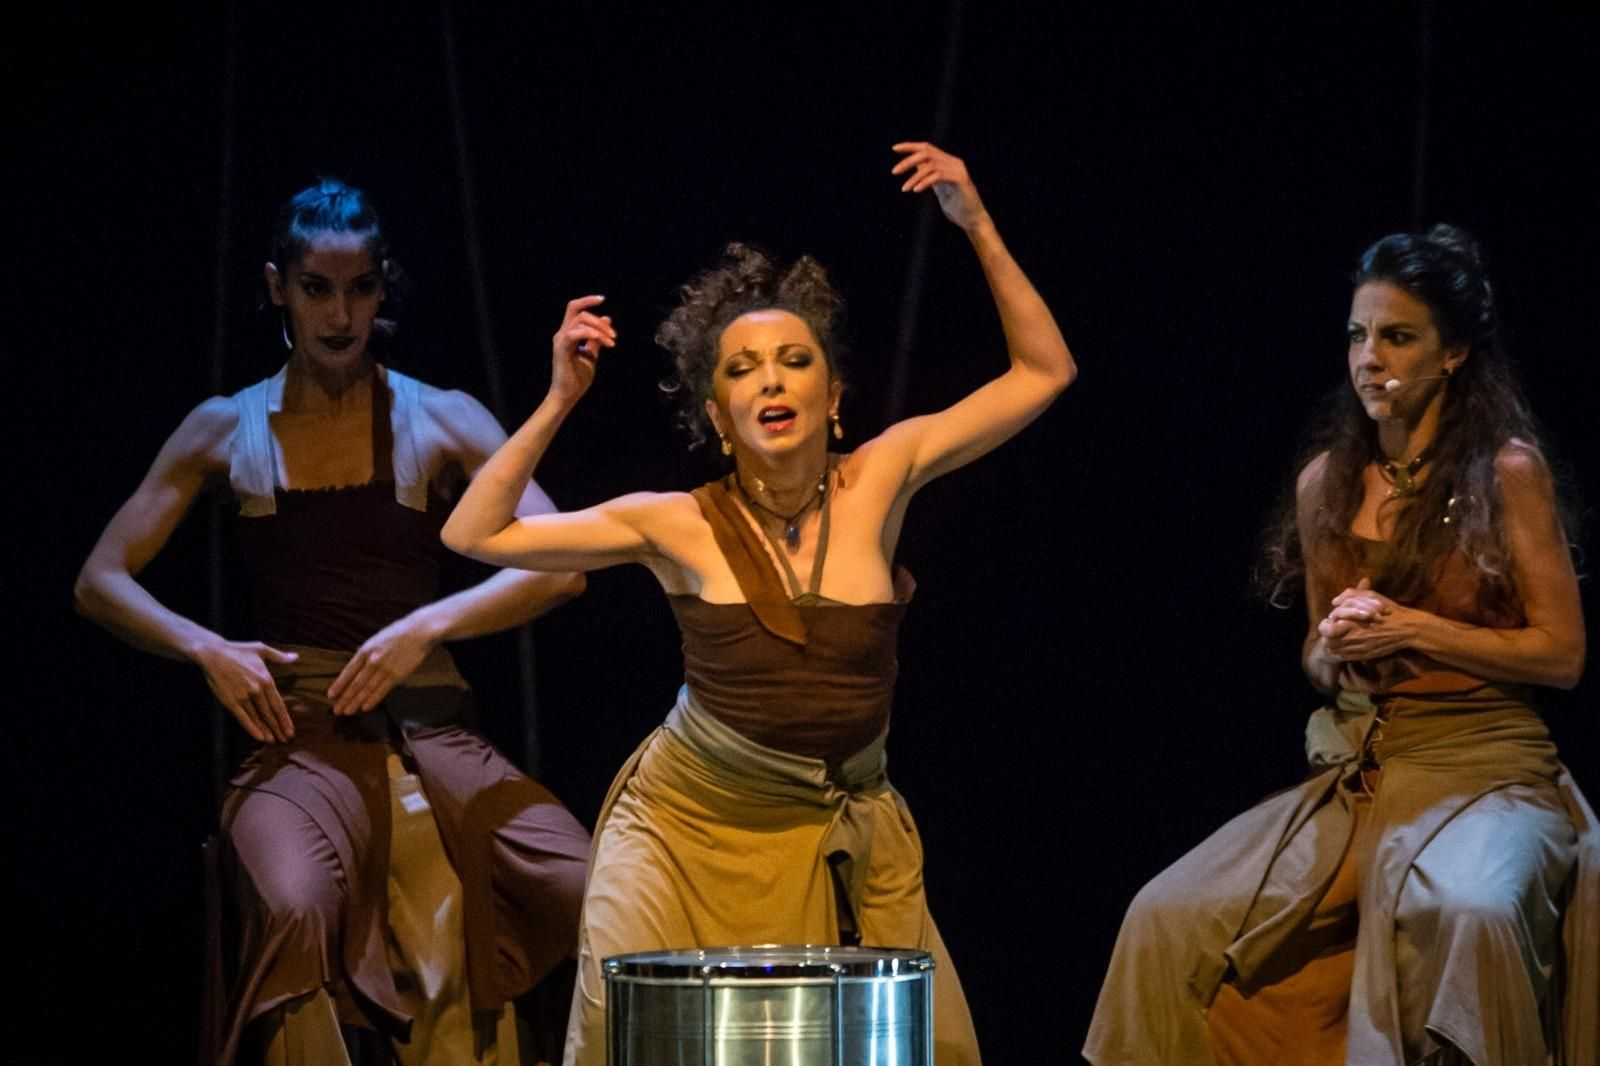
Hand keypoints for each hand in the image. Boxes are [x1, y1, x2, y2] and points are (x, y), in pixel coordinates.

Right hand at [193, 639, 298, 742]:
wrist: (213, 654)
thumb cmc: (238, 650)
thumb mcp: (261, 649)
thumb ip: (279, 656)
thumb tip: (296, 657)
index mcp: (266, 679)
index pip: (278, 704)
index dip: (285, 719)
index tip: (291, 730)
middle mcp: (257, 690)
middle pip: (270, 714)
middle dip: (279, 728)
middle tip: (286, 740)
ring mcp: (243, 697)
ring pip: (258, 718)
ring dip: (267, 731)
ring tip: (274, 741)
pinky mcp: (230, 701)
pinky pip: (243, 718)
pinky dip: (252, 728)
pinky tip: (259, 737)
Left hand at [327, 612, 441, 714]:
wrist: (419, 631)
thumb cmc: (398, 633)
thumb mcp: (376, 639)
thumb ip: (365, 652)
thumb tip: (355, 661)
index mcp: (365, 650)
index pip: (348, 672)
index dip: (338, 685)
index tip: (330, 696)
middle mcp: (372, 661)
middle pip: (356, 683)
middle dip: (345, 698)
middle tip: (336, 710)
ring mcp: (385, 669)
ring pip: (367, 689)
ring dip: (356, 702)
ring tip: (347, 712)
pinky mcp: (397, 675)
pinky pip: (382, 690)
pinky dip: (373, 700)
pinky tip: (365, 708)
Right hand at [550, 295, 616, 406]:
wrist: (568, 395)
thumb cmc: (577, 378)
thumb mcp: (592, 355)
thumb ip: (596, 339)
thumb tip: (606, 319)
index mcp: (568, 334)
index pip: (575, 309)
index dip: (587, 301)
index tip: (603, 299)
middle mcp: (562, 334)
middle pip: (579, 312)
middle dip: (600, 321)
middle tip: (614, 336)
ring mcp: (561, 340)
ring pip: (580, 320)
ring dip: (599, 328)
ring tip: (611, 342)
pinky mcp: (562, 349)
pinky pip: (575, 333)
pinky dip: (591, 334)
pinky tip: (603, 341)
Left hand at [891, 142, 988, 230]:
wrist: (972, 220)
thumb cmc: (955, 206)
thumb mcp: (939, 187)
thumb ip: (930, 175)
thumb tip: (916, 164)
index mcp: (948, 162)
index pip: (927, 148)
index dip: (910, 146)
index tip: (894, 148)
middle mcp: (954, 162)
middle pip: (927, 152)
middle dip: (908, 161)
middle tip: (894, 171)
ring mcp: (958, 170)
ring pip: (930, 165)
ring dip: (914, 177)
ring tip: (904, 189)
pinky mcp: (961, 180)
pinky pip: (938, 176)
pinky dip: (925, 182)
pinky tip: (916, 190)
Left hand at [1317, 579, 1417, 660]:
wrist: (1405, 628)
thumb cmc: (1387, 610)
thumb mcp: (1370, 596)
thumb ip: (1349, 595)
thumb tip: (1334, 602)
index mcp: (1349, 621)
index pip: (1325, 627)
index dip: (1325, 624)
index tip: (1330, 621)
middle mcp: (1350, 636)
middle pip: (1327, 641)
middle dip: (1327, 636)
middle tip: (1331, 632)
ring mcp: (1356, 647)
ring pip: (1334, 651)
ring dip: (1332, 645)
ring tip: (1336, 640)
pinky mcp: (1363, 655)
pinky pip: (1345, 657)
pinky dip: (1341, 653)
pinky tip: (1344, 647)